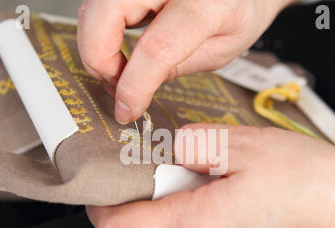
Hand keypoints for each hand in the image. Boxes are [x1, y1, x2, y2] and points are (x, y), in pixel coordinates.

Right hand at [77, 0, 296, 123]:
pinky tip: (116, 51)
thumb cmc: (241, 10)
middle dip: (100, 61)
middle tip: (116, 87)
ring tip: (119, 73)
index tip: (128, 110)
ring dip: (96, 49)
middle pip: (106, 15)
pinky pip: (100, 6)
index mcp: (206, 4)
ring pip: (93, 10)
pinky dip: (99, 34)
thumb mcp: (221, 49)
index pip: (157, 48)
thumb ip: (178, 67)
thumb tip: (136, 87)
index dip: (134, 86)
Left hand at [86, 124, 334, 227]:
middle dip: (119, 216)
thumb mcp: (242, 145)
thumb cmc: (310, 186)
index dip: (100, 205)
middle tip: (136, 181)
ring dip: (148, 222)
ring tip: (172, 186)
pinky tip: (199, 198)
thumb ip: (192, 142)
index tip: (103, 182)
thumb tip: (168, 145)